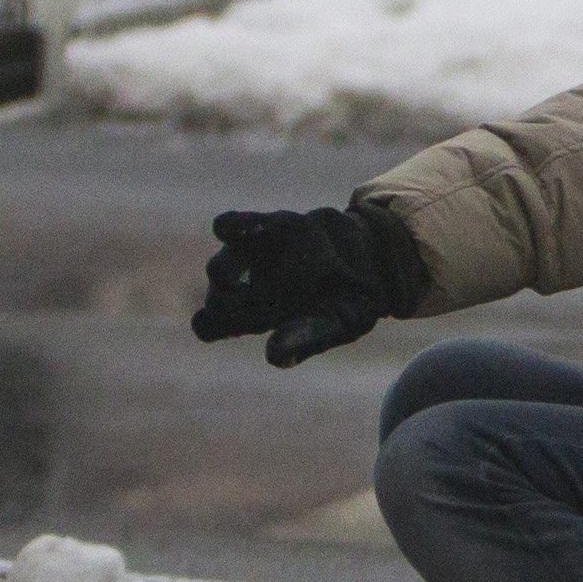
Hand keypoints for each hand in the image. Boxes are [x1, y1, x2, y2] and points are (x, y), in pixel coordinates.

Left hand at [192, 206, 414, 367]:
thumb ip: (309, 337)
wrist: (377, 256)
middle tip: (223, 308)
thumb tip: (273, 356)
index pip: (218, 324)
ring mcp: (259, 256)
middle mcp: (252, 287)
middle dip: (219, 302)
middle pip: (219, 298)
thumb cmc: (353, 299)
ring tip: (227, 279)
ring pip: (224, 264)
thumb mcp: (341, 322)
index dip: (209, 324)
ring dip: (224, 270)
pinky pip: (246, 225)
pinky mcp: (273, 225)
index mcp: (262, 316)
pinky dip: (237, 225)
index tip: (205, 324)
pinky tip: (226, 228)